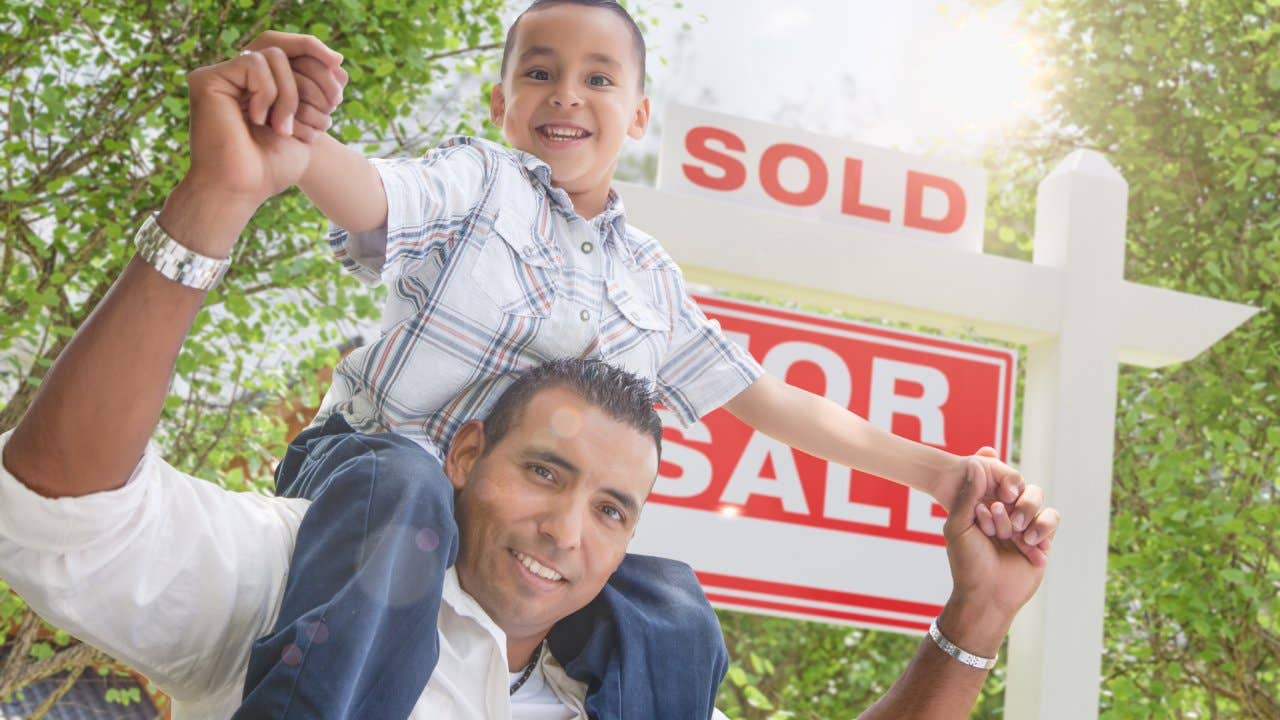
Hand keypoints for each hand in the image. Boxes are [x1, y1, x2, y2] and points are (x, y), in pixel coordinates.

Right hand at [183, 33, 344, 211]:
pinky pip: (254, 62)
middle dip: (316, 76)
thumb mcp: (305, 127)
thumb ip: (319, 96)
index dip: (317, 57)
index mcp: (257, 88)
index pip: (290, 53)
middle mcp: (238, 79)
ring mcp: (221, 77)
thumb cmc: (270, 169)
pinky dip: (268, 92)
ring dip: (291, 94)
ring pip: (273, 55)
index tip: (341, 89)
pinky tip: (260, 120)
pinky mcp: (207, 79)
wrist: (242, 189)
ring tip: (283, 128)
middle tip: (330, 106)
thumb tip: (342, 68)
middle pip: (285, 48)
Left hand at [943, 456, 1059, 620]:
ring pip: (1036, 499)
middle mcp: (1005, 512)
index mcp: (983, 506)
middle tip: (1000, 520)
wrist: (987, 596)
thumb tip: (975, 463)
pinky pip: (1051, 518)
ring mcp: (1024, 524)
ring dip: (1026, 514)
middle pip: (1017, 487)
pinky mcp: (1042, 538)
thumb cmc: (967, 562)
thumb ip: (967, 495)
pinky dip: (1041, 529)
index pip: (995, 482)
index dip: (995, 488)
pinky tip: (1028, 545)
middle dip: (1008, 506)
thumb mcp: (959, 527)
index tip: (991, 505)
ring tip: (1017, 535)